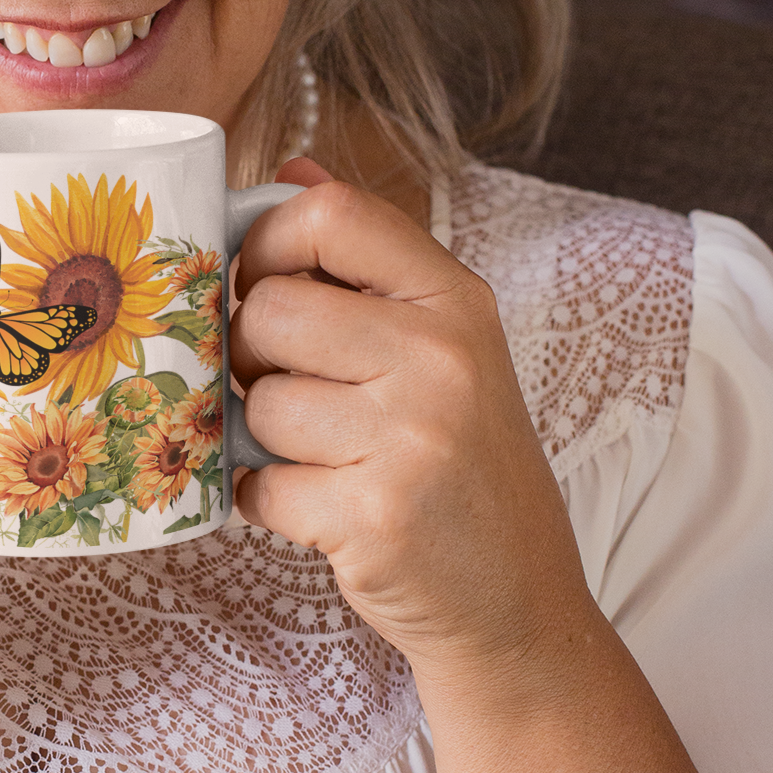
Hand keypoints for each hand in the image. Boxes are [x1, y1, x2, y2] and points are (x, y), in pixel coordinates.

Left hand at [231, 163, 590, 690]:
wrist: (518, 603)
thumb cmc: (461, 465)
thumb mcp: (440, 346)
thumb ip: (362, 259)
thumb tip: (289, 168)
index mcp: (456, 299)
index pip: (330, 214)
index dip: (267, 241)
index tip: (261, 282)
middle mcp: (443, 358)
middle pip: (269, 310)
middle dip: (253, 356)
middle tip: (293, 390)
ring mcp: (414, 439)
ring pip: (259, 404)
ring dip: (267, 441)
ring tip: (328, 460)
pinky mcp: (376, 518)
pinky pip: (258, 485)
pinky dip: (270, 504)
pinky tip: (324, 510)